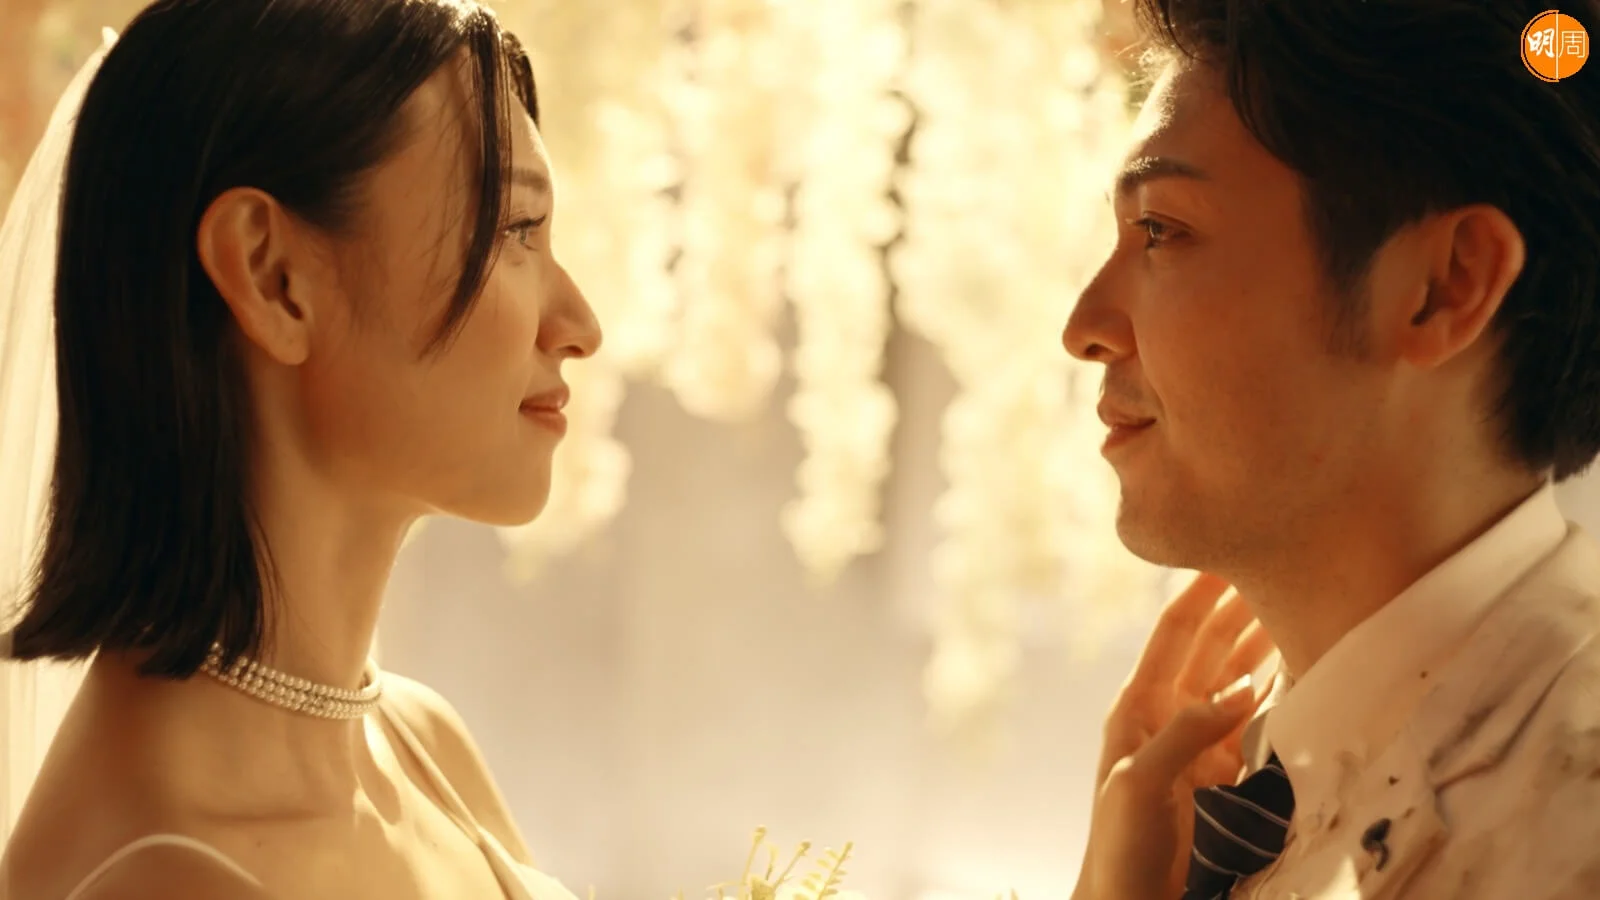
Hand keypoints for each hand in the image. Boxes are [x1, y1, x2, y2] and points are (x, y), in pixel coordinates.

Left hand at [1073, 573, 1275, 899]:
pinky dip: (1278, 692)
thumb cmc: (1119, 846)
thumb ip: (1186, 734)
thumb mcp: (1140, 784)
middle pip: (1212, 646)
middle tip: (1283, 568)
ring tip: (1301, 608)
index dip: (1202, 591)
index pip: (1174, 632)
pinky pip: (1255, 720)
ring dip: (1265, 645)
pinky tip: (1302, 672)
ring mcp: (1197, 743)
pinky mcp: (1223, 774)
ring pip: (1237, 678)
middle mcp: (1167, 714)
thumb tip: (1241, 687)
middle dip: (1243, 608)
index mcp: (1137, 706)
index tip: (1231, 550)